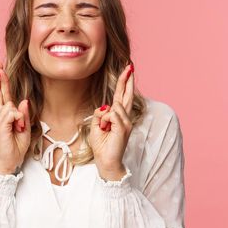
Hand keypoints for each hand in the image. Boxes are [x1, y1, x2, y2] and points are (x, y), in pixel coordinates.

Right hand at [0, 61, 30, 174]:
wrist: (10, 161)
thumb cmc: (17, 146)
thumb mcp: (26, 128)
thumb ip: (24, 114)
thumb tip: (23, 101)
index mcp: (6, 115)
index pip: (3, 95)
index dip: (1, 82)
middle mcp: (0, 116)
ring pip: (10, 106)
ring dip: (18, 116)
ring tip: (19, 129)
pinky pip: (10, 114)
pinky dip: (17, 119)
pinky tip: (17, 127)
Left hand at [88, 63, 134, 180]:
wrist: (106, 161)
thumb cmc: (102, 146)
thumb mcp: (96, 126)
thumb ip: (100, 114)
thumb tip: (106, 107)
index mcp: (118, 116)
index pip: (121, 96)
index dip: (124, 83)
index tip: (128, 70)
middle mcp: (125, 117)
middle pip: (126, 94)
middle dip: (127, 80)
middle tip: (130, 66)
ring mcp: (126, 122)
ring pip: (115, 105)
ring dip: (104, 117)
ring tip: (104, 129)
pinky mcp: (124, 128)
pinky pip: (112, 114)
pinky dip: (105, 122)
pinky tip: (106, 130)